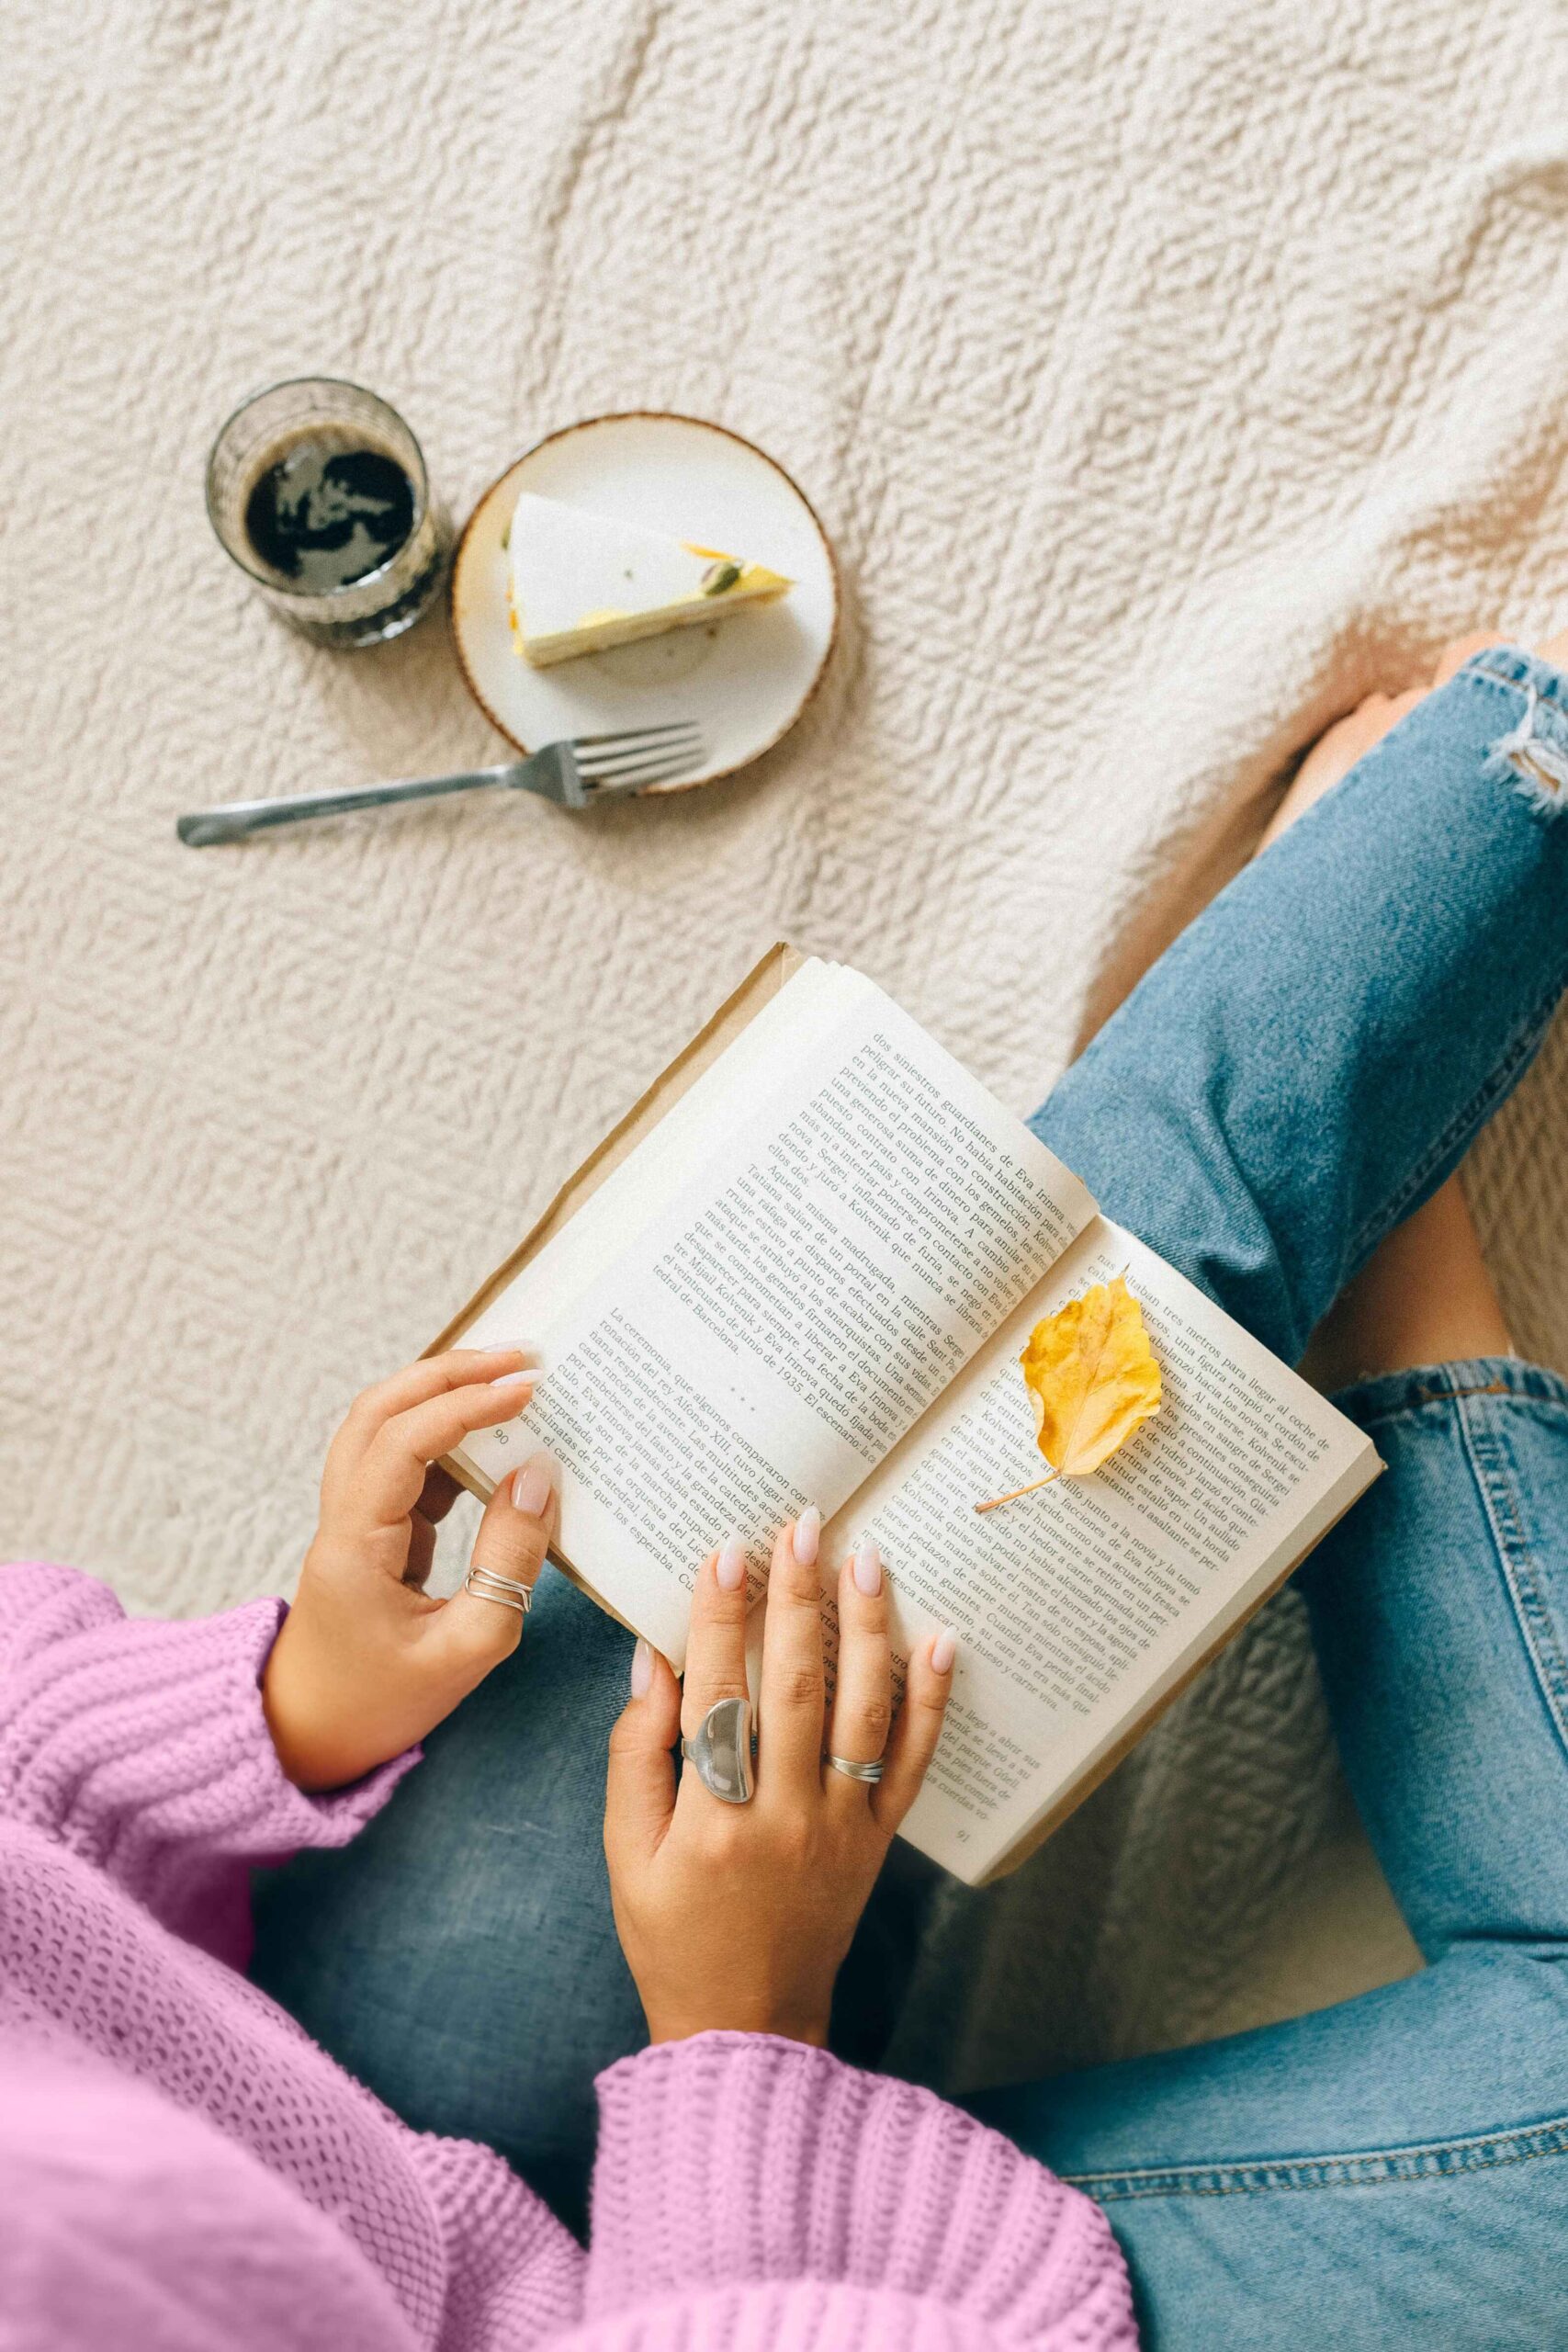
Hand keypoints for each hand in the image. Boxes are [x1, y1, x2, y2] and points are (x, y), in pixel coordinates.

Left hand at [262, 1348, 557, 1789]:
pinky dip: (443, 1435)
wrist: (309, 1739)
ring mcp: (350, 1520)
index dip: (466, 1406)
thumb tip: (538, 1476)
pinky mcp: (368, 1532)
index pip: (406, 1443)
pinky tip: (491, 1438)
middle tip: (521, 1357)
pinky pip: (401, 1462)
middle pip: (380, 1410)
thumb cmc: (382, 1703)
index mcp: (355, 1545)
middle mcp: (342, 1517)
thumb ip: (508, 1561)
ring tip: (507, 1379)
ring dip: (439, 1392)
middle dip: (449, 1372)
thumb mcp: (468, 1645)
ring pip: (382, 1426)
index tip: (529, 1388)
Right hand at [604, 1512, 956, 2045]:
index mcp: (711, 1818)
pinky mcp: (877, 1840)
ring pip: (862, 1711)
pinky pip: (911, 1761)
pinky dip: (930, 1700)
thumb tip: (654, 1661)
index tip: (728, 1550)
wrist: (747, 2028)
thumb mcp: (626, 1856)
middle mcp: (784, 1816)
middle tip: (804, 1527)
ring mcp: (841, 1827)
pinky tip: (940, 1640)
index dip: (721, 1616)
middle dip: (799, 1599)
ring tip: (867, 1560)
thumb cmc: (673, 1938)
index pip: (719, 1691)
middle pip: (797, 1686)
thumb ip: (635, 1756)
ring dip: (866, 1629)